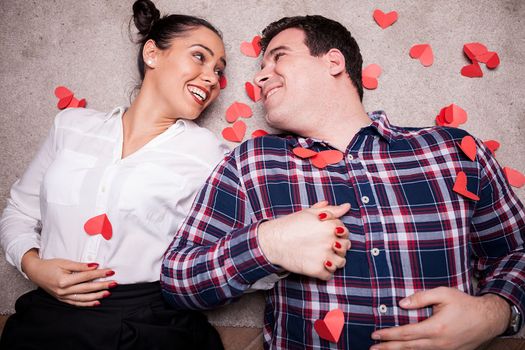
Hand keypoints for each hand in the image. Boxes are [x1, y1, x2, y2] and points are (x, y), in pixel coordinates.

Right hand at [21, 249, 116, 306]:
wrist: (35, 272)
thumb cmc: (50, 265)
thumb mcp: (65, 262)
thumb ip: (80, 266)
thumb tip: (95, 266)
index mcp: (64, 280)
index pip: (86, 277)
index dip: (99, 274)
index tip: (110, 271)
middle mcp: (63, 291)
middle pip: (87, 288)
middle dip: (102, 286)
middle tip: (114, 283)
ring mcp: (62, 297)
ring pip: (83, 298)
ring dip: (97, 296)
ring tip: (108, 293)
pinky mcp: (62, 299)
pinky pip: (77, 303)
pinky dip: (87, 303)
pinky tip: (97, 302)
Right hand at [258, 201, 350, 279]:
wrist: (273, 240)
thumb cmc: (290, 224)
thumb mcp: (310, 212)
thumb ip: (331, 210)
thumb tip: (346, 206)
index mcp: (331, 226)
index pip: (345, 232)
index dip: (337, 233)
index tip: (326, 235)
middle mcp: (331, 241)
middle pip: (345, 248)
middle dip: (338, 247)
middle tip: (324, 246)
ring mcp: (325, 256)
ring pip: (340, 263)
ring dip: (333, 261)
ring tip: (321, 257)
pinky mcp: (317, 270)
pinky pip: (328, 275)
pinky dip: (324, 273)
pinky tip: (316, 265)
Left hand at [370, 287, 510, 349]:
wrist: (488, 319)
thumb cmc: (465, 304)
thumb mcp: (443, 294)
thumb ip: (421, 297)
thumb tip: (401, 303)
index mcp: (435, 328)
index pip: (406, 333)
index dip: (389, 335)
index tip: (375, 334)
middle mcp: (439, 343)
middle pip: (408, 347)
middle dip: (388, 348)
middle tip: (372, 347)